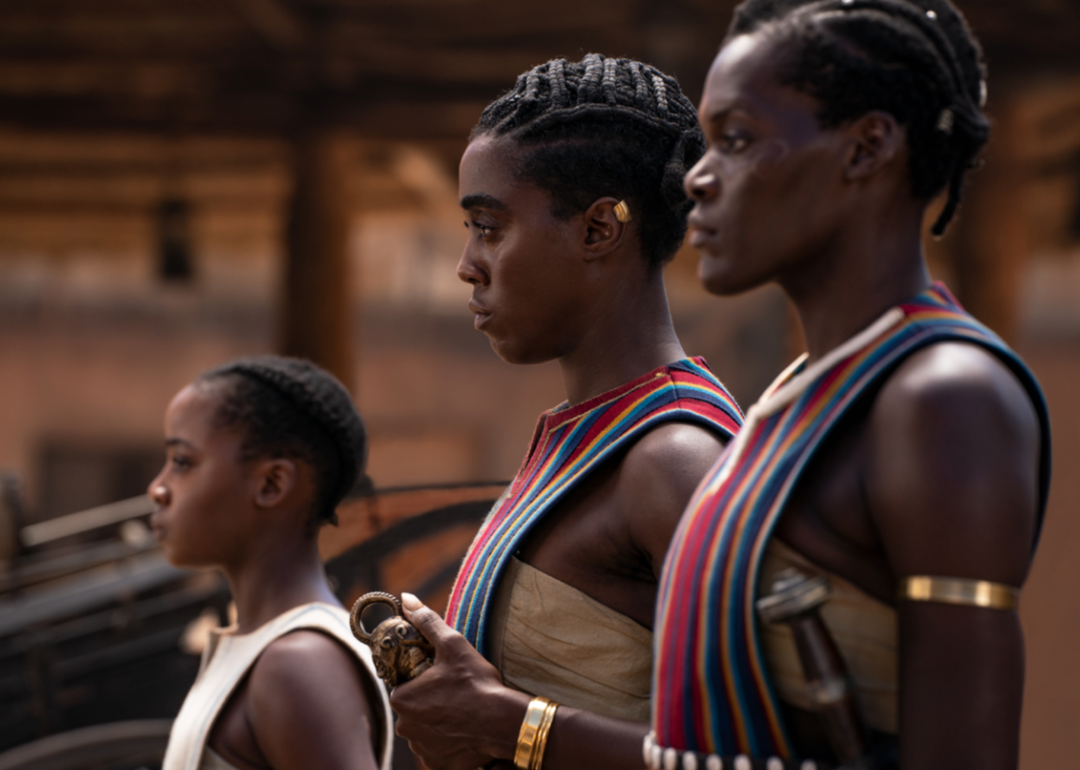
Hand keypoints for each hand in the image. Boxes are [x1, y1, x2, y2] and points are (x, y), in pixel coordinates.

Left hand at [390, 593, 529, 769]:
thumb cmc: (476, 683)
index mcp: (401, 699)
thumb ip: (426, 621)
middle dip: (430, 702)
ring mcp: (421, 749)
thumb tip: (406, 599)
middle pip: (414, 709)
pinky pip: (438, 750)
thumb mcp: (452, 645)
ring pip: (426, 730)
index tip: (443, 678)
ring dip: (439, 722)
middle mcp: (405, 728)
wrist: (502, 722)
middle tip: (456, 694)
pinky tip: (465, 731)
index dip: (423, 680)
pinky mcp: (438, 765)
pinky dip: (448, 743)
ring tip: (463, 712)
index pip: (404, 686)